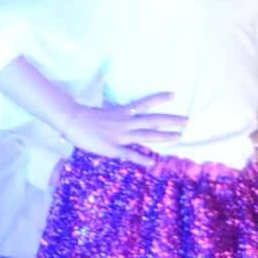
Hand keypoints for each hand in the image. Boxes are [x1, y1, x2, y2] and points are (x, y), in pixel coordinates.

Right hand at [69, 93, 186, 162]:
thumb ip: (113, 114)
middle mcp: (125, 123)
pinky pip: (130, 154)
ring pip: (146, 135)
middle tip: (186, 120)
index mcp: (121, 113)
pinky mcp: (113, 148)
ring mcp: (121, 136)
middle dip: (170, 120)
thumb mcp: (102, 112)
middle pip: (152, 120)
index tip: (174, 95)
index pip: (144, 104)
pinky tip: (152, 162)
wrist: (71, 120)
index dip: (159, 99)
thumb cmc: (82, 116)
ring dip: (163, 136)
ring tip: (178, 136)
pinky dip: (141, 158)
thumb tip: (122, 114)